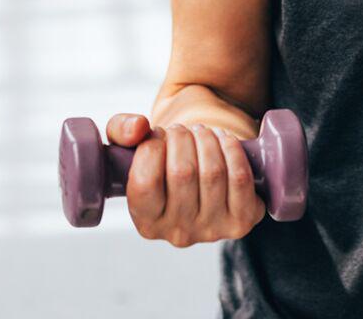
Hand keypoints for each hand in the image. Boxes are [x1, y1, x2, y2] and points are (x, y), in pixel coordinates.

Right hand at [105, 114, 267, 245]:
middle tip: (180, 130)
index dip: (151, 148)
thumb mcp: (129, 148)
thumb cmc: (161, 162)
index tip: (156, 136)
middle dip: (181, 137)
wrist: (200, 178)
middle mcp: (178, 234)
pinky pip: (241, 179)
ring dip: (206, 139)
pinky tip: (223, 141)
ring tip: (200, 133)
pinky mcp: (241, 221)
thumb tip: (138, 128)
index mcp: (146, 222)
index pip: (144, 184)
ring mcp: (212, 230)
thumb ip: (121, 130)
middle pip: (182, 173)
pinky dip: (233, 151)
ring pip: (213, 172)